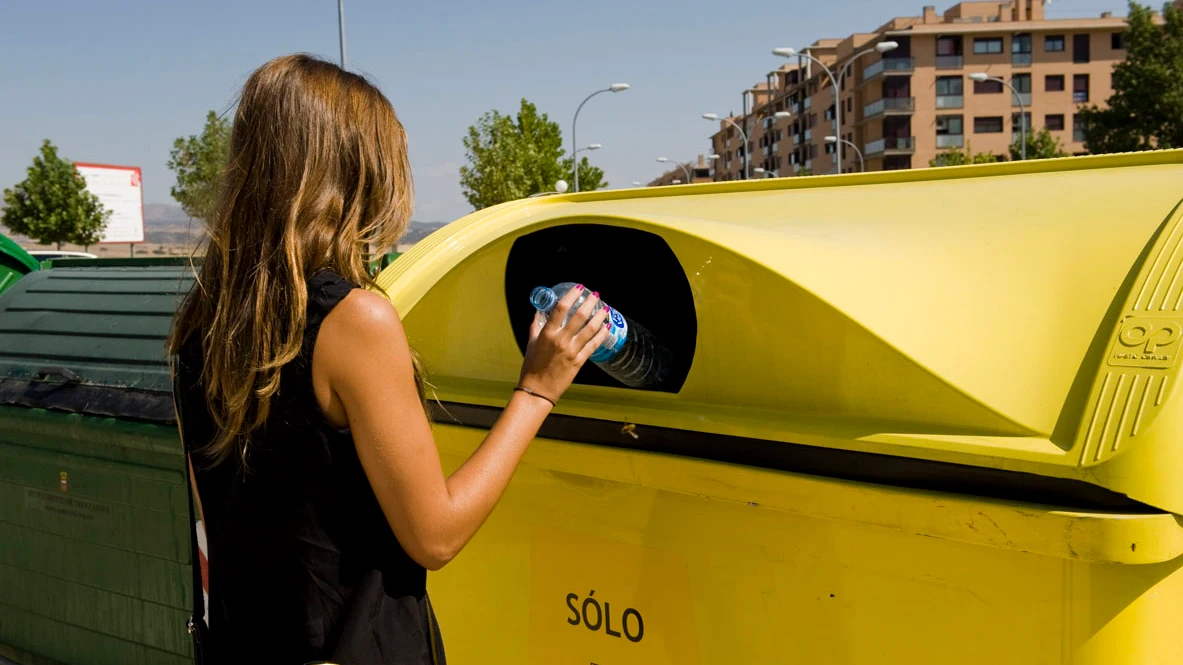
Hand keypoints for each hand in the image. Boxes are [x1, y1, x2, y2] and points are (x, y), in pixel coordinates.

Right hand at [518, 287, 610, 403]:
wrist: (537, 389)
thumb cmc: (532, 366)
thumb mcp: (531, 343)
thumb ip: (536, 326)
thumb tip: (539, 312)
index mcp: (547, 333)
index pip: (561, 308)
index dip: (572, 295)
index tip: (579, 288)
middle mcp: (560, 340)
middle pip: (579, 316)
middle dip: (590, 303)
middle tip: (596, 295)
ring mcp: (571, 351)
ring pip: (590, 329)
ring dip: (600, 317)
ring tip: (606, 309)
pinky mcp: (579, 361)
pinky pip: (593, 345)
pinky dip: (602, 335)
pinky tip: (607, 327)